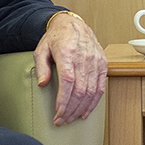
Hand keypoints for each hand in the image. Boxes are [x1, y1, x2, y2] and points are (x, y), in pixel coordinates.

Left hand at [34, 11, 105, 125]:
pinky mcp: (102, 64)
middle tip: (61, 120)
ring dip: (81, 108)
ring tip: (71, 118)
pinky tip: (85, 111)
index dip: (64, 100)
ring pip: (91, 91)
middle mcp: (83, 58)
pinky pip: (100, 87)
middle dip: (71, 109)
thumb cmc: (56, 38)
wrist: (73, 24)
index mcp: (67, 53)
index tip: (58, 113)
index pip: (68, 81)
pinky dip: (94, 102)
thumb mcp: (41, 49)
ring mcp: (95, 61)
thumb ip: (41, 67)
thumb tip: (43, 84)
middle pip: (80, 90)